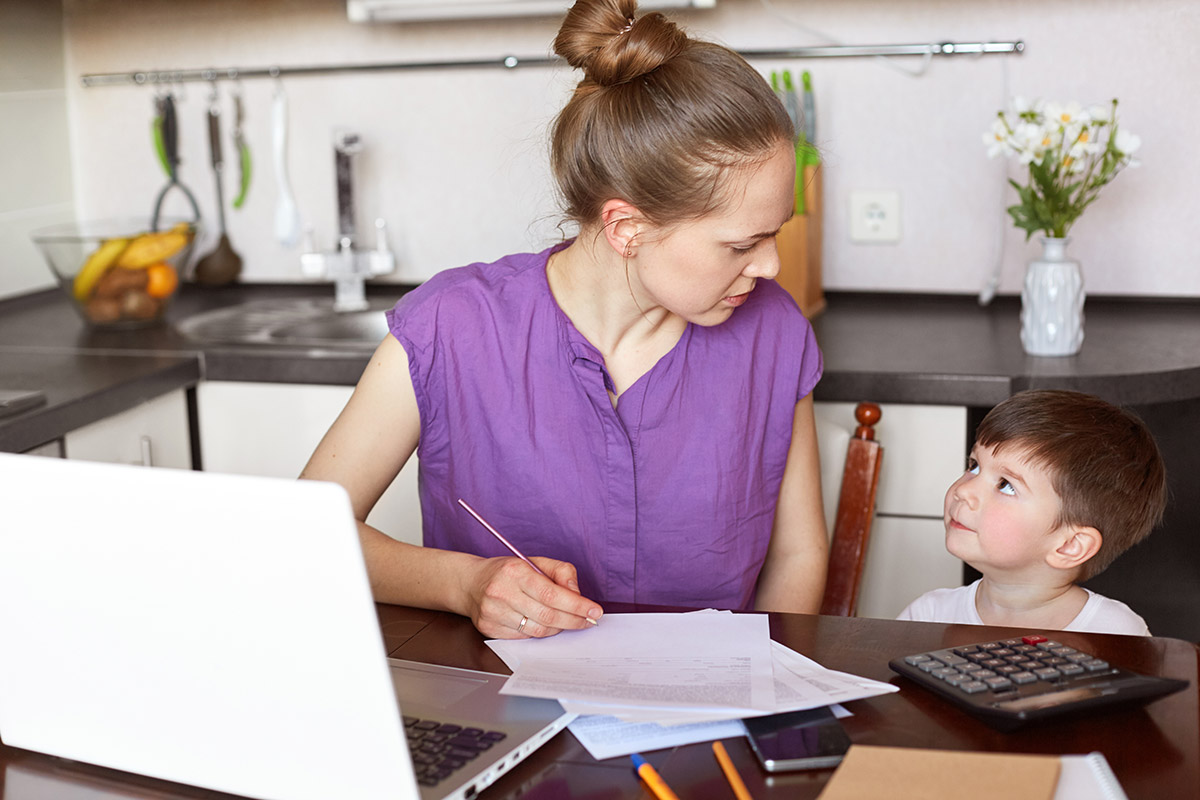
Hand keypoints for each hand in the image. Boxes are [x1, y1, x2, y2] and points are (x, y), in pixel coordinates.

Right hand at [464, 556, 602, 638]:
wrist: (471, 584)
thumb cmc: (508, 572)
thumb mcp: (535, 562)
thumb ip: (561, 572)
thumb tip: (577, 593)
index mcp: (515, 572)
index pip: (552, 594)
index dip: (576, 606)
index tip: (594, 611)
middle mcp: (502, 592)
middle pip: (547, 616)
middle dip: (573, 621)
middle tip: (588, 621)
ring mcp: (493, 613)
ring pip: (537, 630)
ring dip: (558, 628)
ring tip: (565, 620)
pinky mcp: (490, 629)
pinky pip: (524, 637)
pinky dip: (539, 632)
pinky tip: (542, 623)